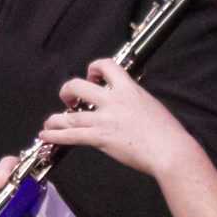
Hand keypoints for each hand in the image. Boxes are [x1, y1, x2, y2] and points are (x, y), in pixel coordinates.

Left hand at [38, 58, 197, 179]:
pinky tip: (46, 135)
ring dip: (55, 119)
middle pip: (79, 86)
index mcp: (129, 89)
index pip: (106, 66)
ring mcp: (105, 119)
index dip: (93, 68)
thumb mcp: (151, 106)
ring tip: (49, 123)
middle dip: (68, 91)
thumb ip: (135, 102)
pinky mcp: (100, 137)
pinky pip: (72, 135)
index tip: (91, 77)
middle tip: (69, 100)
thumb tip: (129, 105)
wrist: (170, 150)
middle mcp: (113, 100)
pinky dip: (55, 136)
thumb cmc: (168, 133)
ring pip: (70, 114)